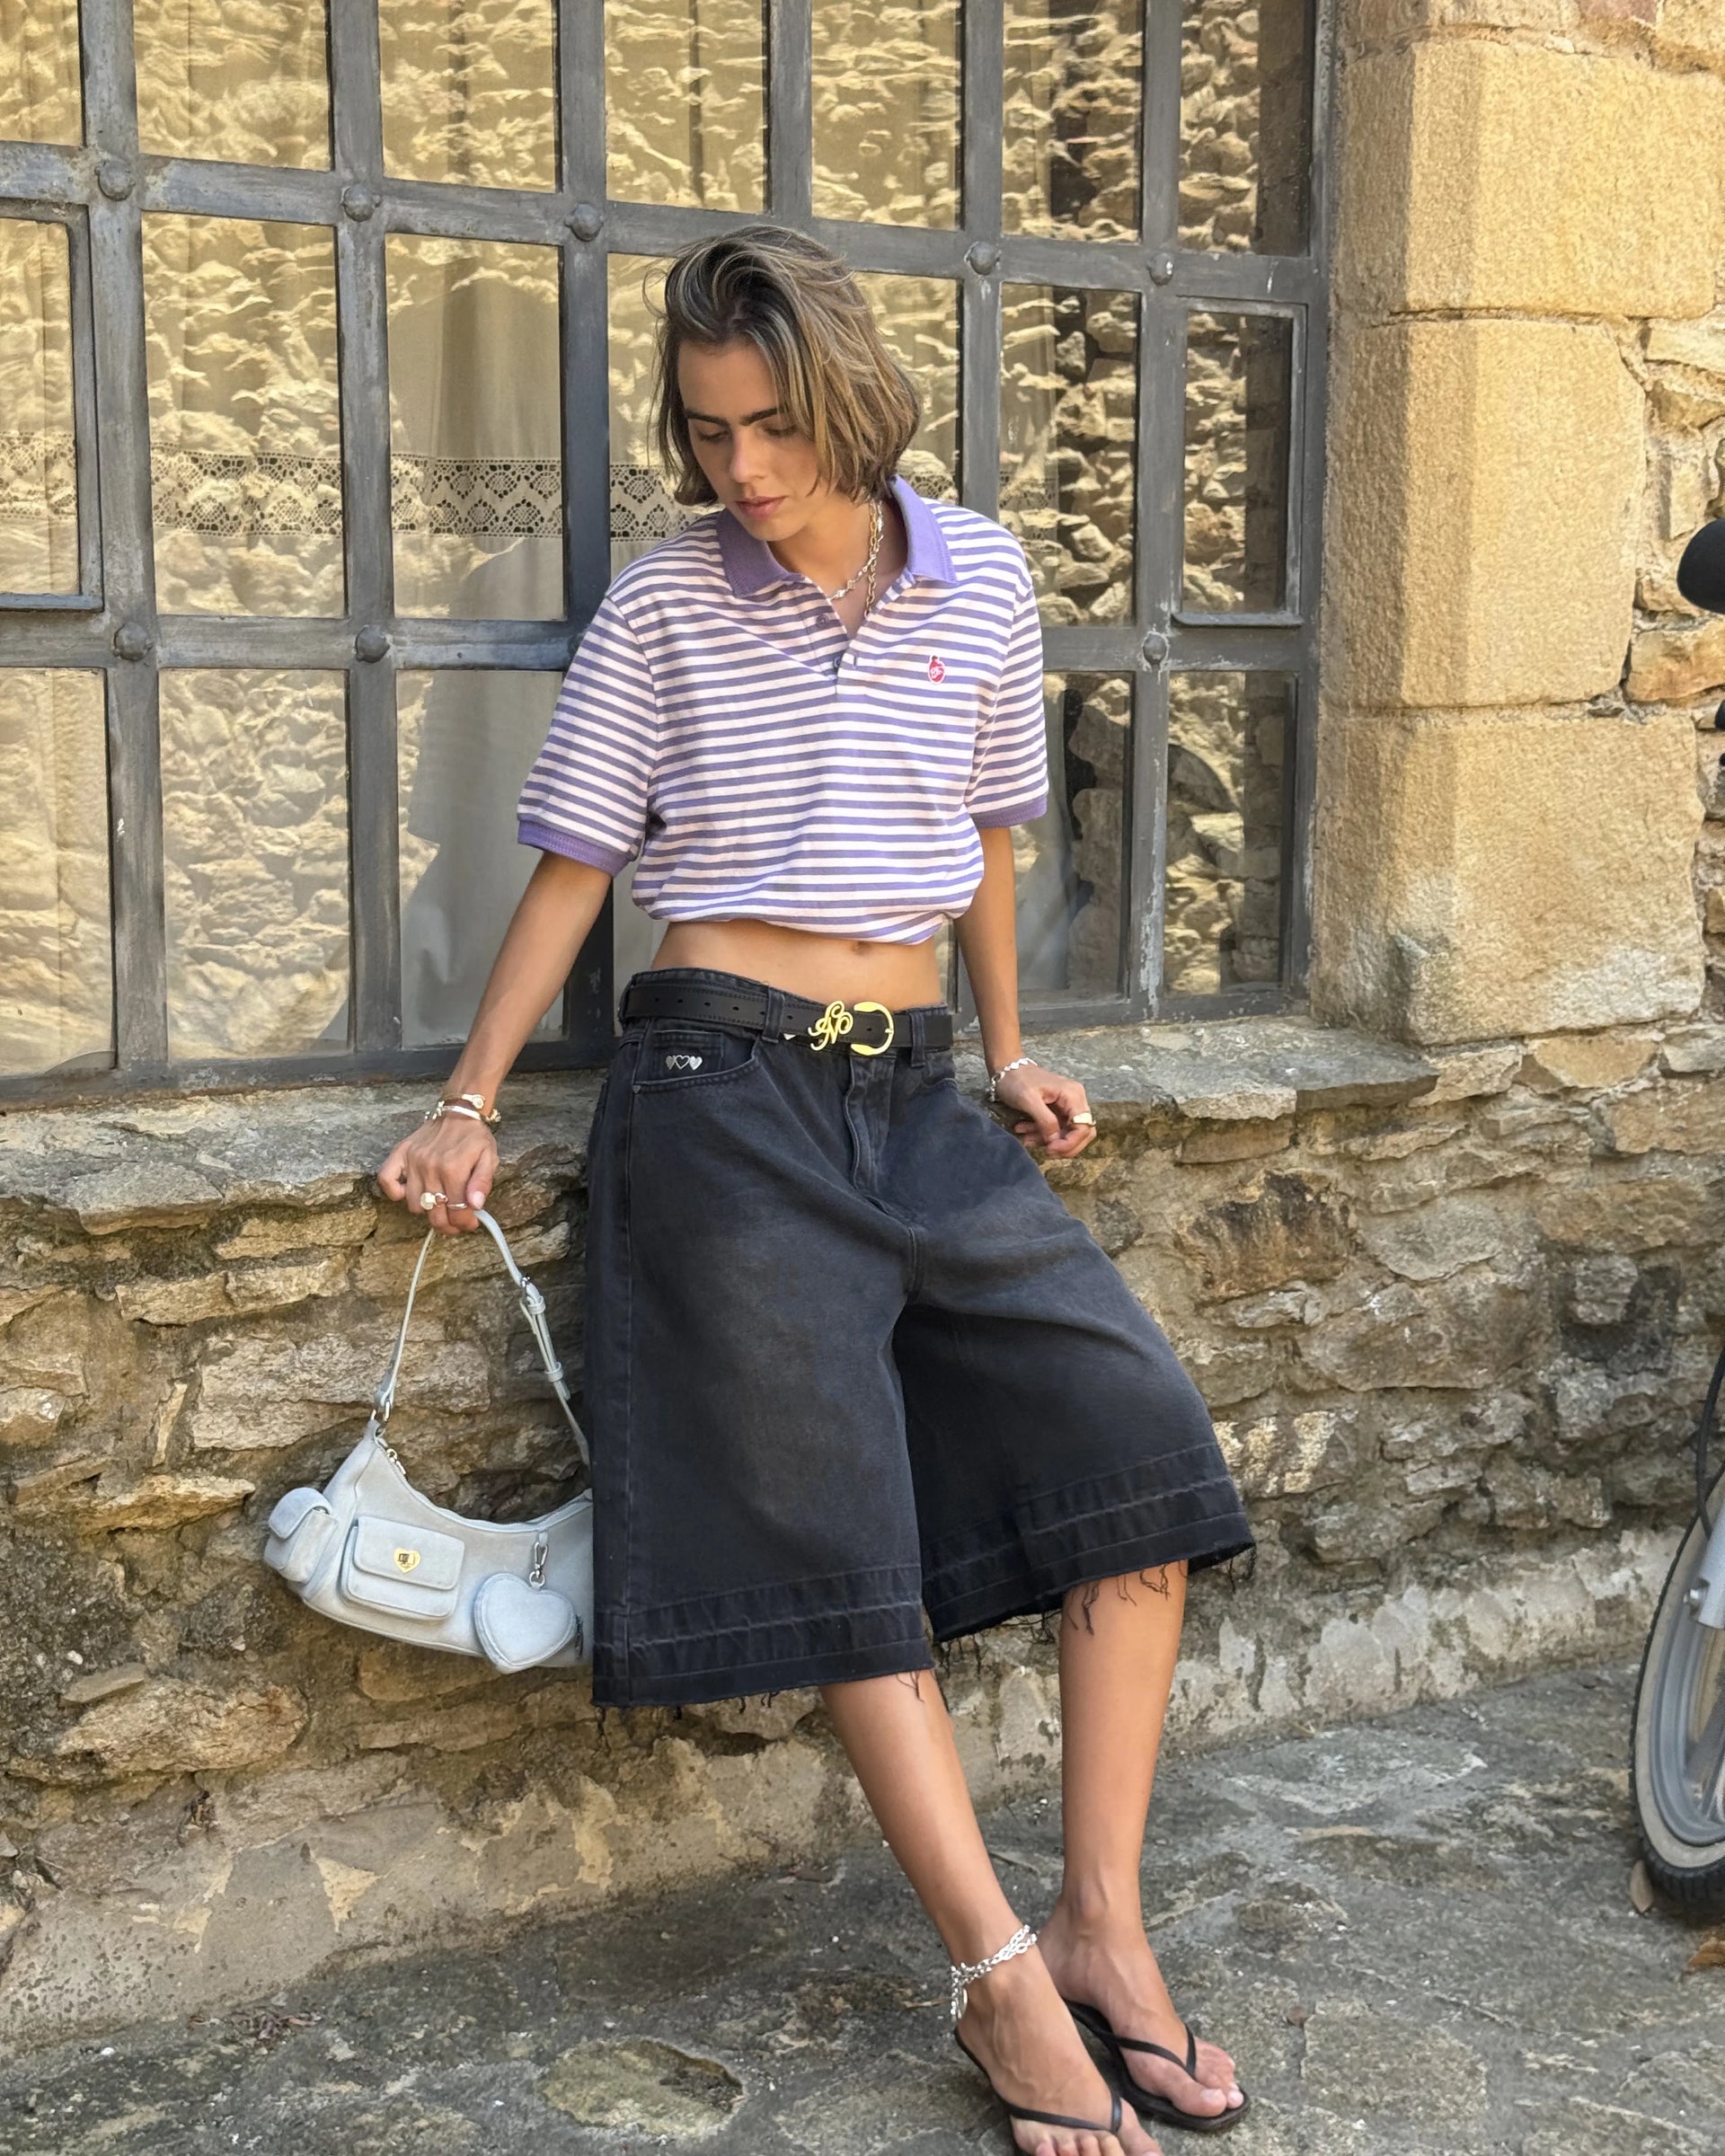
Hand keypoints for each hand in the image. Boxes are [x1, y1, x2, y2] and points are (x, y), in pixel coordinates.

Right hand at [374, 1119, 496, 1233]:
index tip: (470, 1223)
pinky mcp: (401, 1154)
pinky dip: (395, 1191)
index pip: (456, 1211)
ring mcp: (413, 1162)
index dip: (464, 1222)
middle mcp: (431, 1167)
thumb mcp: (489, 1158)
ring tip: (439, 1204)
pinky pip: (386, 1180)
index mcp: (454, 1169)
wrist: (458, 1112)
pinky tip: (409, 1192)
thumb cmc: (474, 1137)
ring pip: (414, 1204)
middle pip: (434, 1214)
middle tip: (456, 1221)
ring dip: (427, 1210)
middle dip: (448, 1224)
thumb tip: (475, 1205)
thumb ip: (483, 1182)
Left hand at [993, 1063, 1095, 1156]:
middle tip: (1046, 1151)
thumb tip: (1055, 1141)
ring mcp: (1067, 1105)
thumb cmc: (1017, 1080)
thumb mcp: (1028, 1100)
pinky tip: (1025, 1132)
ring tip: (1026, 1139)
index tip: (1051, 1149)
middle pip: (1082, 1132)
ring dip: (1048, 1140)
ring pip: (1067, 1133)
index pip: (1084, 1127)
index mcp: (1073, 1095)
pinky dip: (1042, 1134)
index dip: (1070, 1143)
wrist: (1006, 1068)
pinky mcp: (1057, 1110)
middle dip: (1064, 1146)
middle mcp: (1075, 1100)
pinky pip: (1056, 1129)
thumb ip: (1045, 1121)